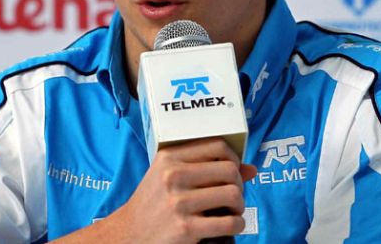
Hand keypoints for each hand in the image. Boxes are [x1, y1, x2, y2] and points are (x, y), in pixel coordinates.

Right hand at [112, 137, 257, 243]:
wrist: (129, 233)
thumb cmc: (153, 203)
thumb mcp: (169, 177)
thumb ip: (205, 168)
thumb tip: (251, 169)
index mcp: (169, 158)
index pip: (217, 146)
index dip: (233, 158)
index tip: (232, 170)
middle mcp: (173, 176)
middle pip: (229, 170)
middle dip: (238, 184)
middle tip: (232, 194)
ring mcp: (179, 202)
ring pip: (233, 195)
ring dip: (239, 205)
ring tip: (231, 210)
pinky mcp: (186, 228)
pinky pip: (229, 223)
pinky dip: (237, 225)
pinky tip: (230, 225)